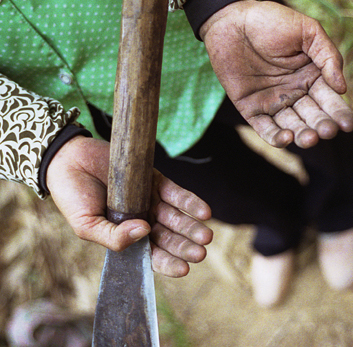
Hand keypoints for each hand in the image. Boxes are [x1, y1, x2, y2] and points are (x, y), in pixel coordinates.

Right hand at [46, 136, 212, 277]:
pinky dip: (190, 202)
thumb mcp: (87, 225)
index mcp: (127, 236)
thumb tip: (143, 233)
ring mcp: (151, 200)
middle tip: (200, 253)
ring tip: (206, 235)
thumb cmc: (74, 197)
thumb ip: (112, 237)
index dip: (168, 263)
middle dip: (185, 247)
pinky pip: (176, 193)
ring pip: (177, 217)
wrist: (71, 160)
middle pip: (169, 238)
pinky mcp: (156, 180)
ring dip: (192, 227)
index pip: (152, 255)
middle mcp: (143, 220)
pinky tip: (204, 212)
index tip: (184, 269)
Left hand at [200, 0, 352, 148]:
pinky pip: (265, 128)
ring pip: (291, 125)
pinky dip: (275, 136)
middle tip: (327, 131)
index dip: (339, 113)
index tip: (347, 124)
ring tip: (309, 138)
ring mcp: (273, 102)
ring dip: (302, 135)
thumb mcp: (307, 31)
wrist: (232, 21)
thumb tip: (342, 88)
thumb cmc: (271, 21)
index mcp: (312, 76)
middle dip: (321, 126)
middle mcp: (295, 93)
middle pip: (312, 116)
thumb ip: (327, 56)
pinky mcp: (251, 108)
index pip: (329, 100)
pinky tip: (287, 138)